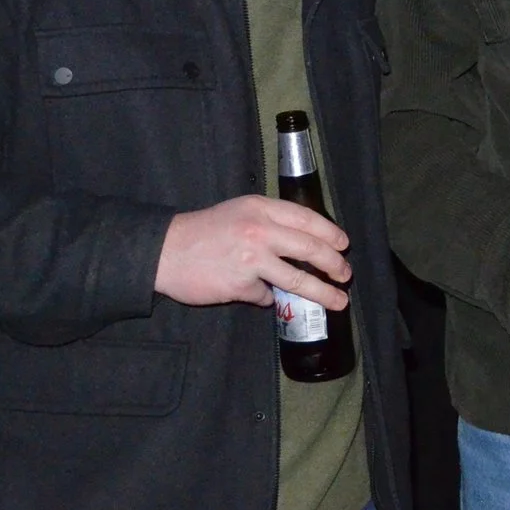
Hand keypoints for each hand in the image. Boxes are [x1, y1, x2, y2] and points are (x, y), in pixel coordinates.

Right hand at [156, 195, 351, 311]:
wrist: (164, 251)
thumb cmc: (202, 231)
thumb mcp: (238, 212)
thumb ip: (269, 223)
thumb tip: (302, 245)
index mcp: (260, 208)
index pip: (307, 219)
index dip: (330, 233)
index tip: (343, 245)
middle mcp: (260, 231)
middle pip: (311, 249)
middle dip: (335, 264)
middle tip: (345, 274)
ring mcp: (251, 260)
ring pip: (298, 279)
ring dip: (323, 292)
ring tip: (338, 300)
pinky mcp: (241, 285)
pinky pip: (266, 296)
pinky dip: (268, 298)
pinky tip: (264, 297)